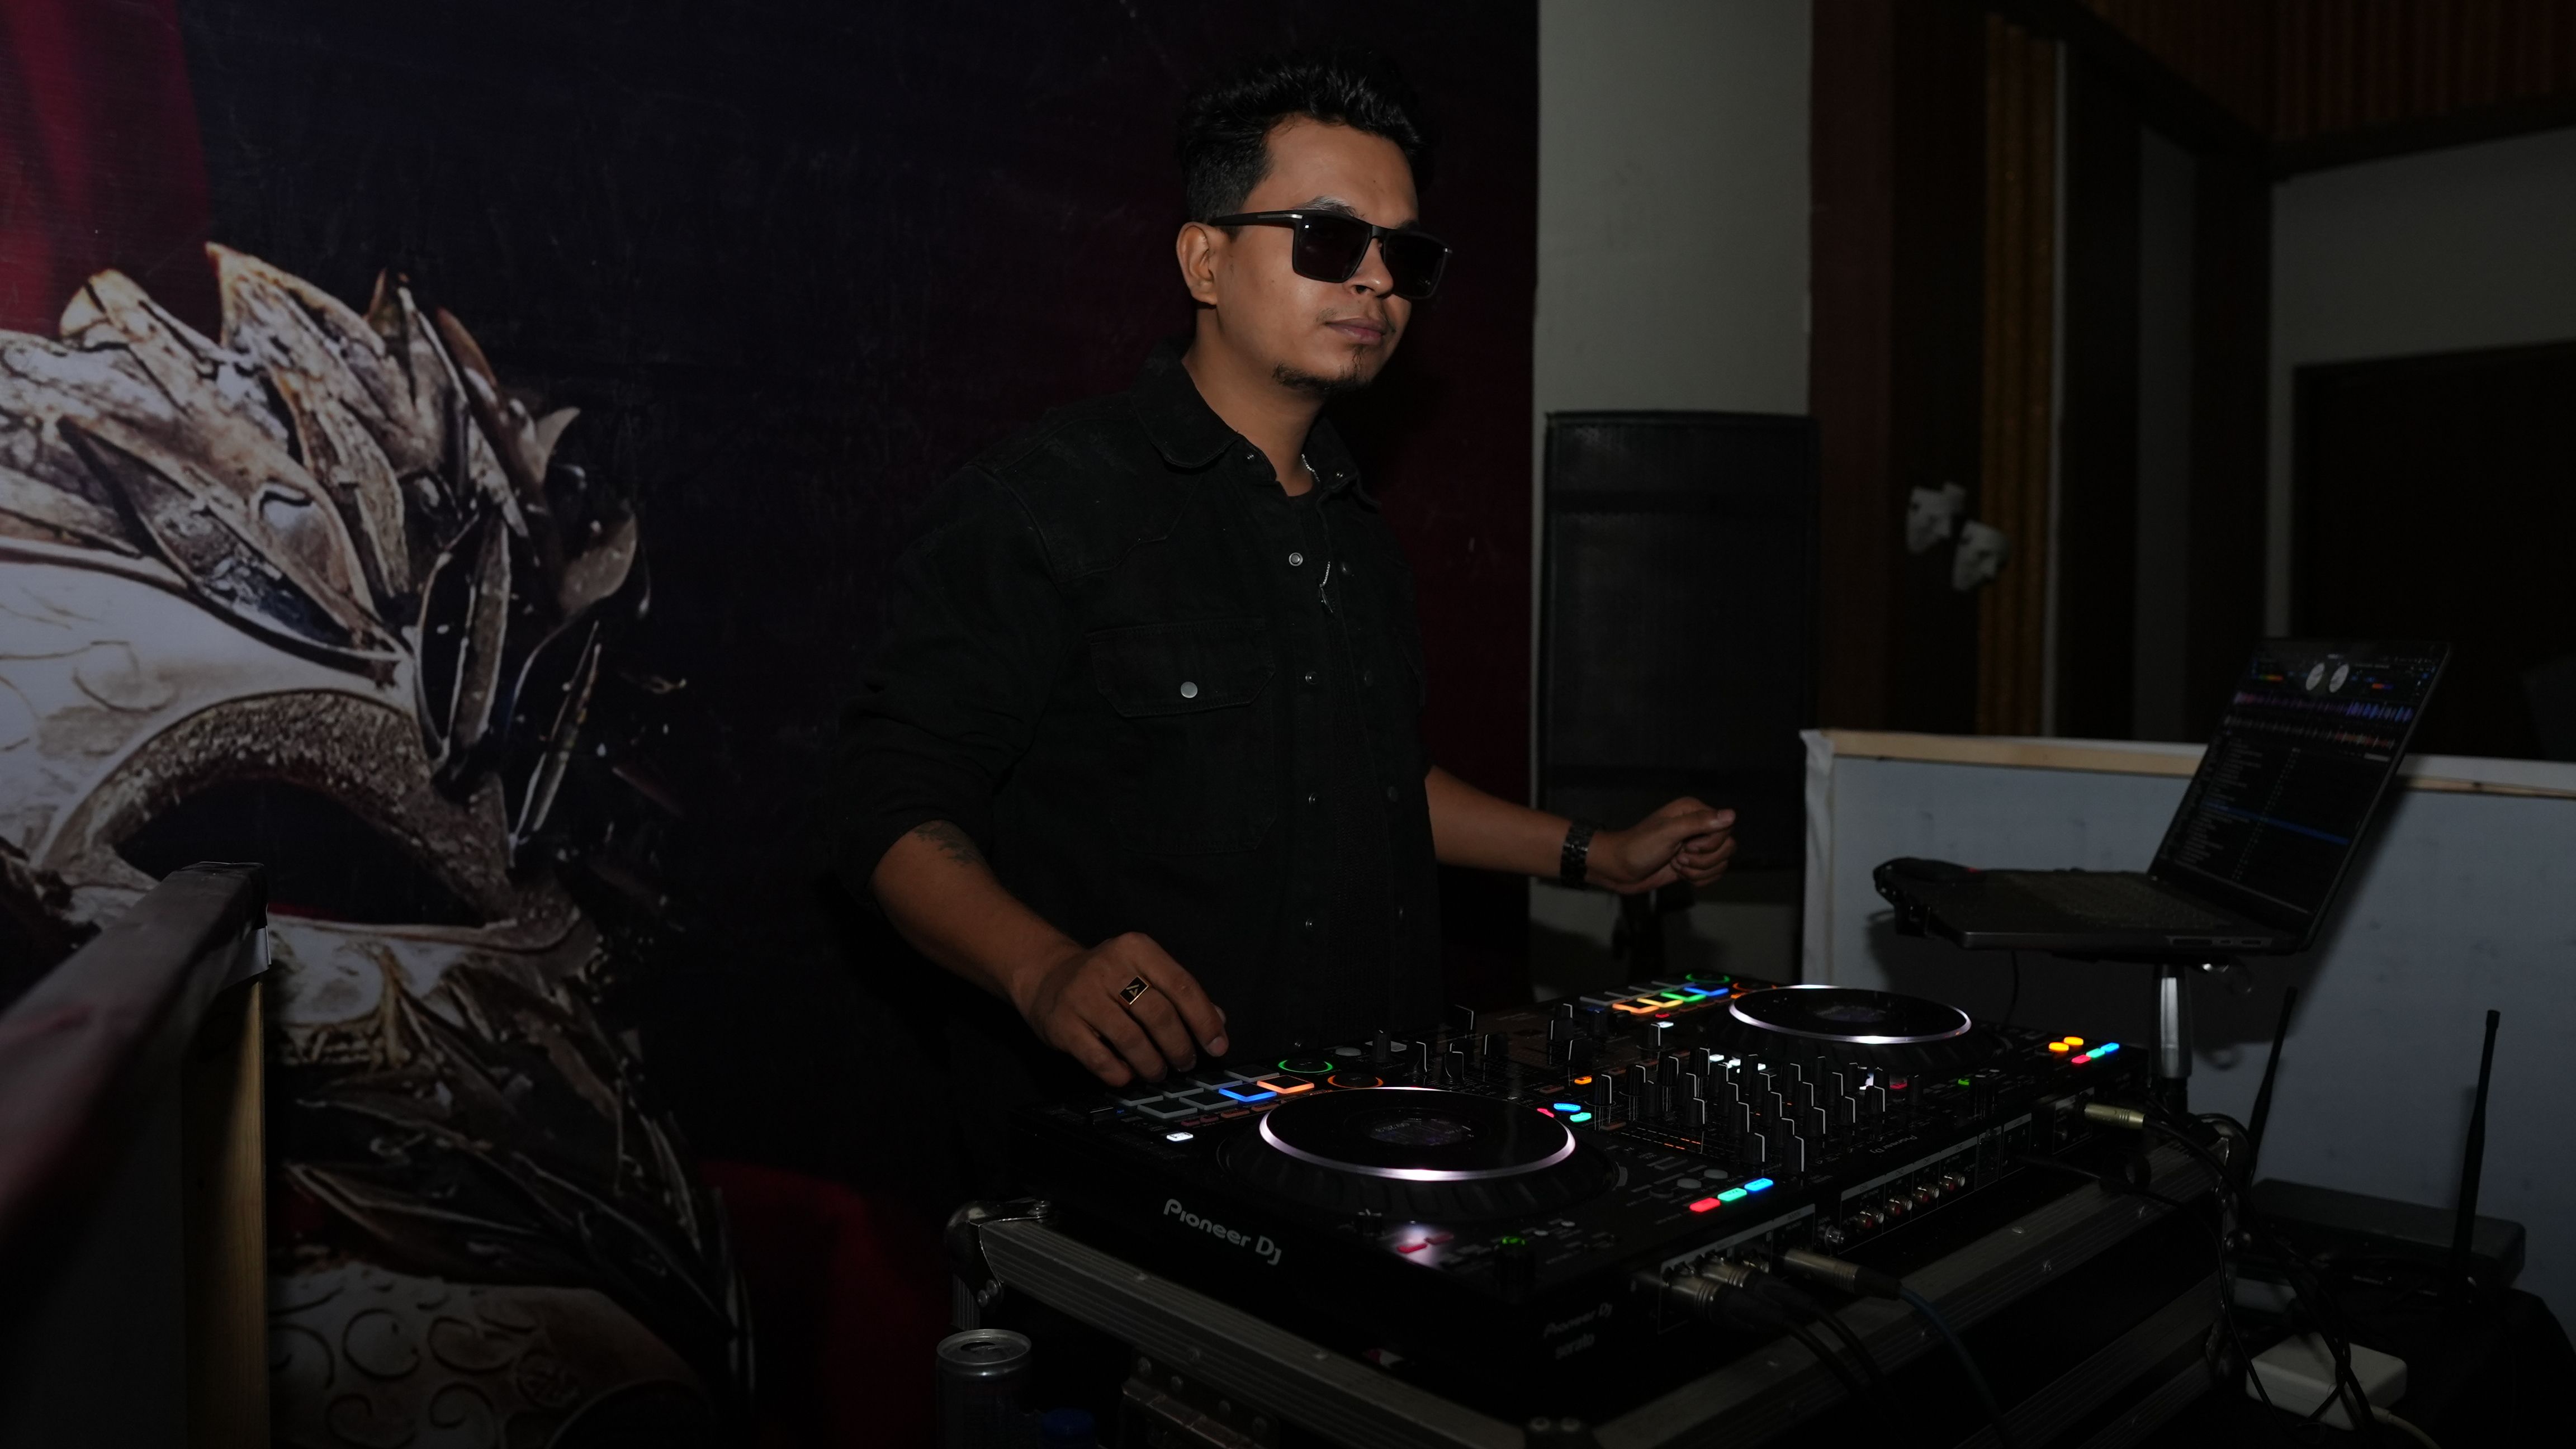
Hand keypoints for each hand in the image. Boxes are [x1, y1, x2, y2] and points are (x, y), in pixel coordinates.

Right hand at [1010, 933, 1229, 1087]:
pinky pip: (1099, 1058)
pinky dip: (1119, 1073)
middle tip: (1186, 1063)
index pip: (1181, 985)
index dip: (1204, 1020)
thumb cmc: (1106, 978)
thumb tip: (1218, 1022)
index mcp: (1136, 948)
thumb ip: (1179, 993)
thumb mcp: (1142, 972)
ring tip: (1158, 1071)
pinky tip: (1128, 1075)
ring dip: (1152, 1064)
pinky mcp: (1063, 1024)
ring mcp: (1082, 995)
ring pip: (1131, 1039)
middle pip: (1159, 1014)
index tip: (1217, 1046)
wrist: (1046, 977)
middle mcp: (1108, 967)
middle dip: (1180, 1046)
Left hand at [1590, 798, 1737, 894]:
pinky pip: (1713, 874)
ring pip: (1721, 862)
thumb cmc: (1639, 847)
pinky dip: (1699, 879)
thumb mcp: (1668, 833)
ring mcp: (1697, 846)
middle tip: (1678, 858)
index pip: (1725, 827)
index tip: (1687, 847)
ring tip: (1676, 866)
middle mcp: (1699, 826)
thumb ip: (1699, 823)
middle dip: (1704, 860)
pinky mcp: (1694, 864)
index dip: (1710, 843)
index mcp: (1693, 811)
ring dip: (1699, 871)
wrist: (1620, 870)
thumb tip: (1732, 814)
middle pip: (1728, 846)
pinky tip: (1680, 875)